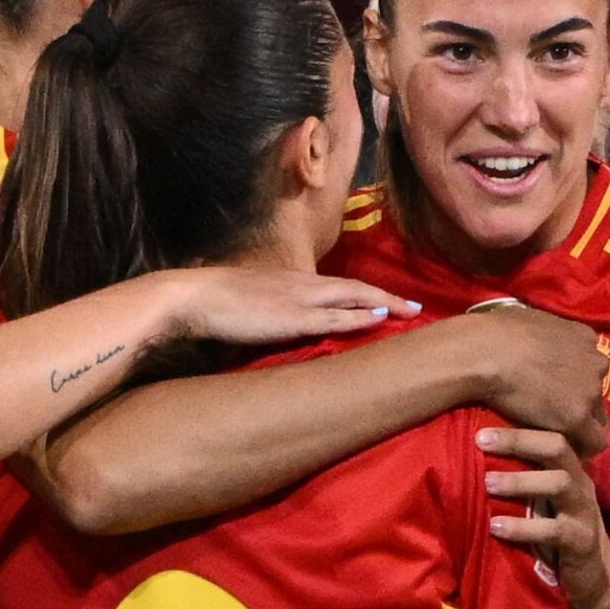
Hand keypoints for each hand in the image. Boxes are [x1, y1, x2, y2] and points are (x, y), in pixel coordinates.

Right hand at [163, 266, 418, 344]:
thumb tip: (279, 326)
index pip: (337, 286)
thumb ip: (270, 312)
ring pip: (353, 297)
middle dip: (387, 297)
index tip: (387, 302)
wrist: (193, 298)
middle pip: (355, 287)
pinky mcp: (293, 317)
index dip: (364, 294)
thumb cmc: (213, 305)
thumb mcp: (249, 304)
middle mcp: (302, 285)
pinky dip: (361, 317)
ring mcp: (300, 299)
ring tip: (411, 313)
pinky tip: (381, 320)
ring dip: (384, 304)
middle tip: (416, 308)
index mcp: (291, 282)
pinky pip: (336, 316)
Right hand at [461, 311, 609, 454]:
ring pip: (598, 415)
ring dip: (583, 426)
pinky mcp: (577, 417)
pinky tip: (569, 455)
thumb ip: (545, 332)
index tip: (561, 390)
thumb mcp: (529, 318)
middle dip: (581, 402)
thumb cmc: (496, 332)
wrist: (486, 353)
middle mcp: (595, 362)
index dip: (577, 380)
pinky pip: (594, 441)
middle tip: (558, 415)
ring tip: (563, 438)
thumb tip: (533, 336)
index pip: (591, 365)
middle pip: (597, 390)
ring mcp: (589, 390)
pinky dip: (584, 448)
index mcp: (583, 337)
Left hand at [483, 426, 609, 608]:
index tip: (482, 430)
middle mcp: (581, 485)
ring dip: (520, 481)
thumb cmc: (563, 537)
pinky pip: (553, 530)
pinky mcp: (581, 541)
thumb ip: (528, 481)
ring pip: (559, 483)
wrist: (601, 580)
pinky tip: (496, 527)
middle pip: (557, 448)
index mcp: (572, 471)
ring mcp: (584, 512)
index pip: (550, 436)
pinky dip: (523, 527)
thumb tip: (482, 461)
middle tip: (481, 441)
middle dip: (519, 441)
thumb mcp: (547, 504)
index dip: (518, 430)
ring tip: (488, 483)